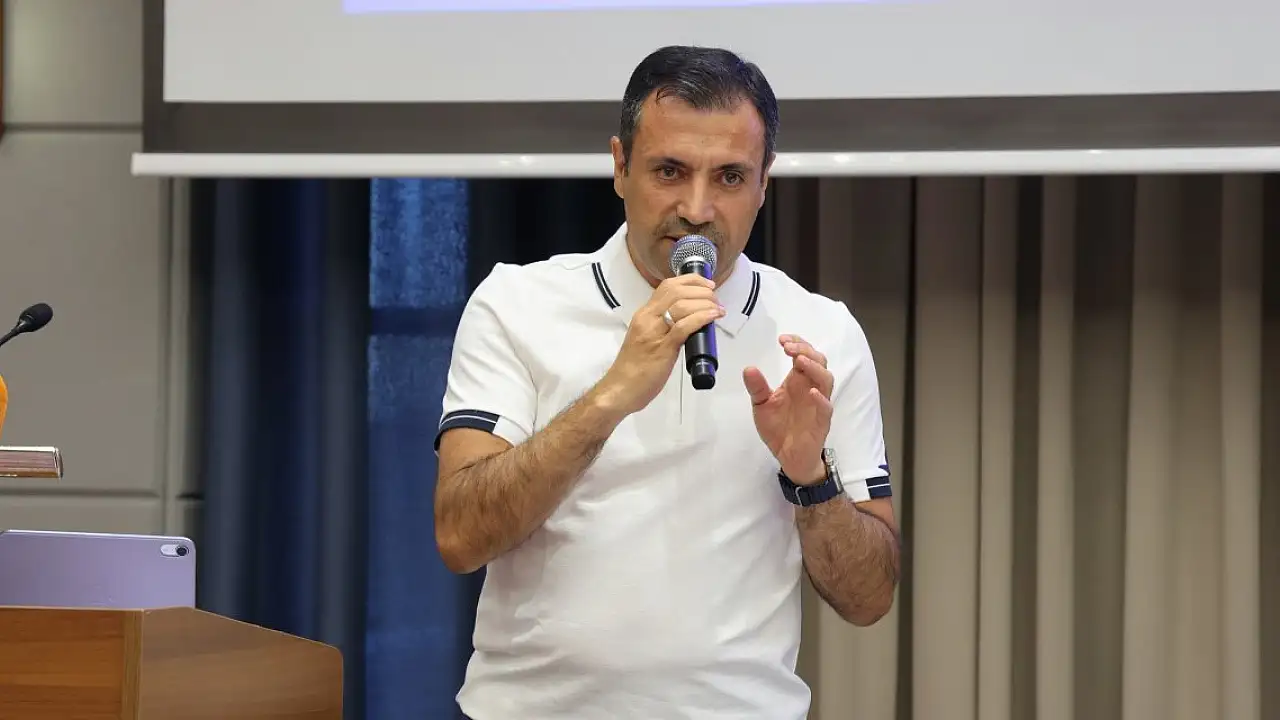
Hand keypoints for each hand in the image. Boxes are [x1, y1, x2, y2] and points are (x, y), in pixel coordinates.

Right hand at [592, 274, 725, 416]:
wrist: (620, 389)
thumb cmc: (634, 368)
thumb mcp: (647, 338)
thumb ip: (662, 326)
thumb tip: (687, 320)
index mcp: (644, 315)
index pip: (667, 286)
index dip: (690, 280)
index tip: (707, 285)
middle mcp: (648, 319)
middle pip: (676, 290)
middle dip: (701, 289)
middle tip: (715, 298)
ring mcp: (654, 332)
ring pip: (681, 304)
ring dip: (705, 302)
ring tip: (717, 308)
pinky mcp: (663, 348)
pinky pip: (684, 326)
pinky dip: (702, 317)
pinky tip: (713, 316)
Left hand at [744, 335, 834, 484]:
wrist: (788, 456)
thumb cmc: (779, 428)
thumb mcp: (761, 405)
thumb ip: (757, 387)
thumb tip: (749, 368)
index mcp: (798, 381)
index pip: (804, 355)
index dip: (797, 344)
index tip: (782, 340)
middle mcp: (811, 388)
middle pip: (818, 361)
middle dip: (805, 350)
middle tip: (787, 347)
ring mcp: (818, 404)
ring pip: (826, 379)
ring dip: (814, 368)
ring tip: (799, 361)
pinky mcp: (821, 422)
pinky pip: (826, 408)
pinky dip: (821, 399)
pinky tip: (812, 392)